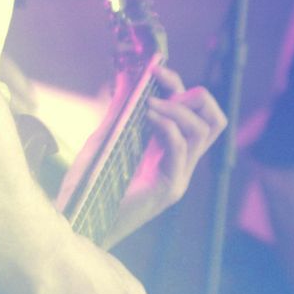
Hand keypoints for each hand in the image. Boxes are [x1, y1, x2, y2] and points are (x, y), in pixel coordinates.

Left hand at [103, 66, 227, 244]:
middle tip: (161, 92)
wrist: (78, 221)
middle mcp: (181, 164)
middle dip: (193, 96)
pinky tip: (150, 117)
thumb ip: (121, 111)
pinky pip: (181, 149)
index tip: (158, 72)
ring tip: (151, 105)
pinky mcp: (169, 188)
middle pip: (214, 120)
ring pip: (204, 131)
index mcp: (171, 152)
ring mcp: (178, 177)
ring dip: (178, 109)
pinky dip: (169, 126)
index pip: (199, 114)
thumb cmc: (89, 185)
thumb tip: (128, 76)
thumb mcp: (106, 138)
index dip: (183, 87)